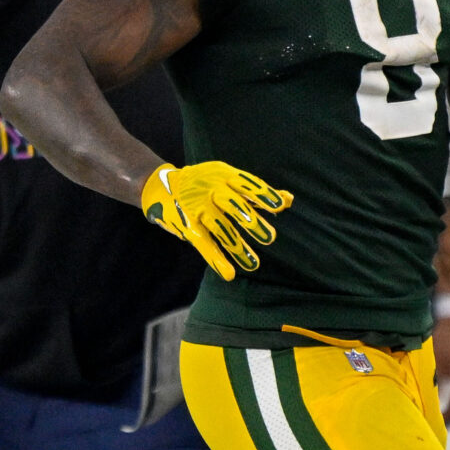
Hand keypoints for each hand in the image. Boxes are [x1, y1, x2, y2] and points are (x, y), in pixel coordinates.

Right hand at [141, 162, 291, 281]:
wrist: (161, 186)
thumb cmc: (204, 183)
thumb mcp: (228, 179)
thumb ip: (257, 191)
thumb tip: (288, 200)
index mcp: (223, 176)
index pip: (245, 184)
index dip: (262, 194)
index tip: (279, 205)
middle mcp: (210, 190)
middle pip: (233, 205)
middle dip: (251, 221)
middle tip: (270, 237)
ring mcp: (197, 208)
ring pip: (220, 228)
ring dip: (237, 247)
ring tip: (254, 264)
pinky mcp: (187, 226)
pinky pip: (203, 244)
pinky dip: (215, 260)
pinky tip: (229, 274)